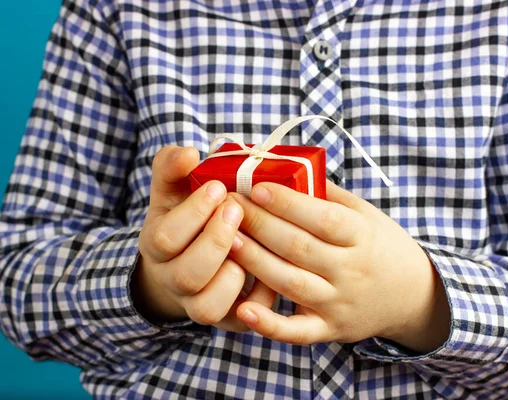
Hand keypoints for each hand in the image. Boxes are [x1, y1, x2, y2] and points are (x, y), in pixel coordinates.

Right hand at [133, 146, 275, 331]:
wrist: (187, 259)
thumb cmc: (188, 216)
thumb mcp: (175, 189)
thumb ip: (174, 167)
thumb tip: (188, 153)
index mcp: (158, 246)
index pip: (165, 238)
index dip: (193, 214)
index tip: (218, 188)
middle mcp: (173, 280)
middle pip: (188, 274)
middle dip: (218, 240)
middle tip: (238, 210)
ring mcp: (198, 303)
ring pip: (208, 305)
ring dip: (235, 271)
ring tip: (250, 242)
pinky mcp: (226, 318)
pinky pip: (239, 320)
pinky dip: (258, 295)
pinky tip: (271, 265)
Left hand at [229, 181, 449, 352]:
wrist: (412, 296)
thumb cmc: (381, 246)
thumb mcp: (367, 214)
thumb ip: (329, 195)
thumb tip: (286, 168)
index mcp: (362, 236)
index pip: (323, 218)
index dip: (288, 203)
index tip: (257, 187)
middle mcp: (351, 270)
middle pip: (299, 247)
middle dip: (260, 224)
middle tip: (229, 206)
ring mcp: (339, 303)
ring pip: (291, 283)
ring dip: (255, 261)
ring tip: (226, 240)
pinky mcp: (330, 329)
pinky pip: (298, 331)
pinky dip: (270, 325)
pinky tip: (244, 310)